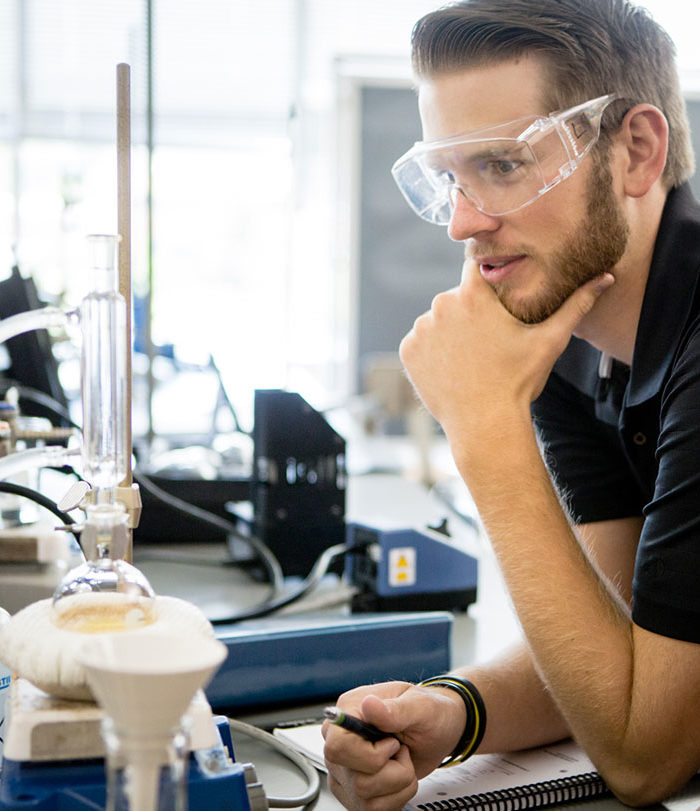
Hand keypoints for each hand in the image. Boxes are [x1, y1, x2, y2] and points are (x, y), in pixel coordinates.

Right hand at [323, 681, 464, 809]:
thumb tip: (369, 704)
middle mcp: (341, 740)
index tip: (393, 745)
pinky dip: (396, 796)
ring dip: (398, 783)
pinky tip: (399, 776)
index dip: (368, 755)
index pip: (338, 746)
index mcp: (349, 711)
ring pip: (364, 797)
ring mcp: (345, 768)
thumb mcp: (418, 705)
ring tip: (403, 761)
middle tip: (402, 751)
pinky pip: (371, 808)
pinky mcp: (354, 789)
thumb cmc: (427, 713)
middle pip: (355, 778)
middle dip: (392, 772)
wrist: (436, 732)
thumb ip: (394, 709)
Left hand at [399, 262, 613, 447]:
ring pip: (436, 320)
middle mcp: (440, 306)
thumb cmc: (519, 382)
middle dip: (469, 313)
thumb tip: (606, 277)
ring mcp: (421, 329)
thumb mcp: (550, 341)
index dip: (486, 281)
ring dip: (449, 332)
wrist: (485, 424)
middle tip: (487, 341)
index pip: (475, 269)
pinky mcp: (408, 351)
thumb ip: (576, 305)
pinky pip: (420, 342)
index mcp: (472, 295)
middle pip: (455, 298)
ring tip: (470, 357)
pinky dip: (432, 352)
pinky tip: (452, 368)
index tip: (495, 296)